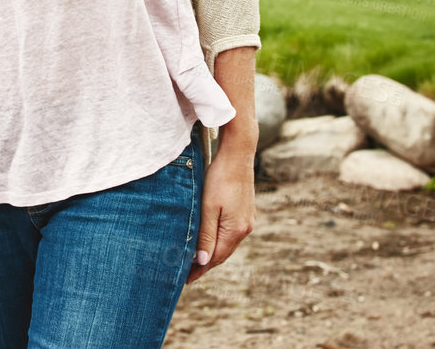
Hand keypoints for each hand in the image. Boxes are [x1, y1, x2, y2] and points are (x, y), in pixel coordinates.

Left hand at [187, 146, 254, 283]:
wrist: (237, 154)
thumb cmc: (219, 178)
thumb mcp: (208, 208)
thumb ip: (206, 236)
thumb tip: (204, 262)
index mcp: (236, 230)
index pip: (216, 258)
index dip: (201, 270)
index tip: (186, 280)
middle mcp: (245, 228)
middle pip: (223, 254)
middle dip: (205, 264)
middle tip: (187, 274)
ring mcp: (247, 220)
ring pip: (227, 244)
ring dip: (213, 253)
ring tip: (195, 260)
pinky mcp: (246, 211)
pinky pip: (231, 233)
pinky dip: (219, 240)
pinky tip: (210, 239)